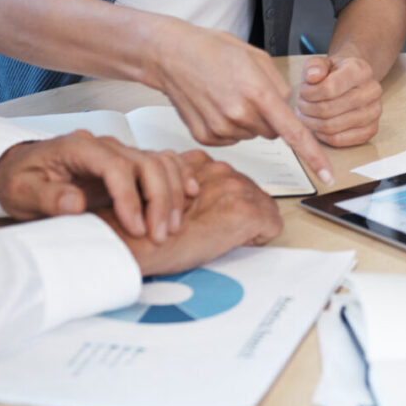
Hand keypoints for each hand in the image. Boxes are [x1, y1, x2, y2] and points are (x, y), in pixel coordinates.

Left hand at [0, 129, 199, 242]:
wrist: (21, 169)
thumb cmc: (22, 180)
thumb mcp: (22, 192)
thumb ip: (47, 197)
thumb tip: (75, 203)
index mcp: (79, 148)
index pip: (115, 167)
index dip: (130, 197)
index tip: (136, 228)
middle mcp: (106, 146)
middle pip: (146, 163)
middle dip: (159, 200)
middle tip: (159, 236)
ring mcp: (120, 153)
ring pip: (160, 163)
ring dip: (172, 194)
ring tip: (171, 228)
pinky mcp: (130, 164)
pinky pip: (163, 163)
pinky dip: (180, 177)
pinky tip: (189, 196)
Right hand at [95, 157, 282, 275]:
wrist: (135, 243)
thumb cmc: (142, 227)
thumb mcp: (166, 195)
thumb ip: (186, 186)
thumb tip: (202, 200)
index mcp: (201, 162)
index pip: (233, 179)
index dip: (228, 203)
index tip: (218, 217)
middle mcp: (219, 169)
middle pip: (253, 191)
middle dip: (242, 213)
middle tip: (219, 231)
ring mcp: (234, 188)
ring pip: (264, 207)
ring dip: (249, 224)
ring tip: (222, 237)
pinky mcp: (243, 211)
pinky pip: (270, 225)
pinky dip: (258, 238)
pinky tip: (233, 242)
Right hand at [152, 19, 333, 184]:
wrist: (172, 55)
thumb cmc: (215, 50)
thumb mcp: (257, 57)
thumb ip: (279, 86)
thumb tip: (287, 110)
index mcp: (258, 93)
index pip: (293, 132)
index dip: (313, 155)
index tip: (327, 175)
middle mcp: (239, 115)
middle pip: (272, 132)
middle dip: (268, 116)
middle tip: (247, 92)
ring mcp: (220, 129)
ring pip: (252, 135)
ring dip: (247, 120)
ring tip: (227, 95)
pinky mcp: (205, 137)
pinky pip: (232, 139)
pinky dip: (229, 125)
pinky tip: (215, 104)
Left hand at [297, 54, 382, 145]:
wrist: (352, 82)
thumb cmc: (334, 73)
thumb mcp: (321, 63)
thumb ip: (314, 65)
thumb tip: (312, 77)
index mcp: (361, 70)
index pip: (330, 88)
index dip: (309, 93)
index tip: (303, 92)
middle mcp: (372, 91)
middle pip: (328, 109)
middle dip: (307, 109)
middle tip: (301, 105)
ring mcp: (374, 112)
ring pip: (332, 127)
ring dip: (312, 123)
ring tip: (307, 114)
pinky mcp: (371, 130)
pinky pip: (339, 140)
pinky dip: (323, 135)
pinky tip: (318, 125)